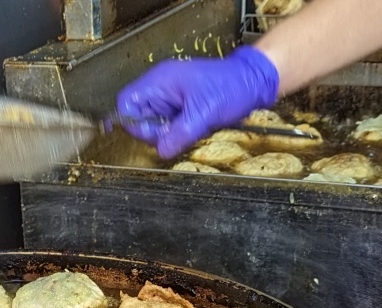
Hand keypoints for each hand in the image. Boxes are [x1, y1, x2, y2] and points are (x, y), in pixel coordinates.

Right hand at [115, 46, 279, 158]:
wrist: (254, 82)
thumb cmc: (231, 86)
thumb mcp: (205, 111)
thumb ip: (180, 132)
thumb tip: (161, 151)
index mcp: (159, 82)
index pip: (126, 102)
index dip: (132, 121)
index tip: (150, 135)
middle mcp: (160, 90)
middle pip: (138, 118)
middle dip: (153, 132)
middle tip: (175, 136)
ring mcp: (170, 101)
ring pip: (154, 126)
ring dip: (167, 135)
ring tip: (190, 131)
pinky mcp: (180, 110)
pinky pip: (168, 128)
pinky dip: (177, 134)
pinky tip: (193, 131)